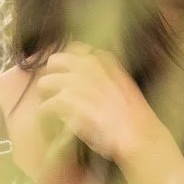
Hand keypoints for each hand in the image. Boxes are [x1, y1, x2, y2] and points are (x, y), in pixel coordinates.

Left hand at [32, 42, 162, 167]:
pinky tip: (55, 123)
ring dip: (47, 97)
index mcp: (103, 58)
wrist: (138, 135)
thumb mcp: (123, 84)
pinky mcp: (66, 101)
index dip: (67, 64)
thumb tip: (87, 78)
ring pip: (44, 83)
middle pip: (54, 61)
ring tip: (54, 111)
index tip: (67, 77)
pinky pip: (45, 106)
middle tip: (55, 94)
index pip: (74, 48)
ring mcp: (76, 81)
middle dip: (52, 77)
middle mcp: (87, 64)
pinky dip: (48, 116)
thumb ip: (105, 75)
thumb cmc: (134, 117)